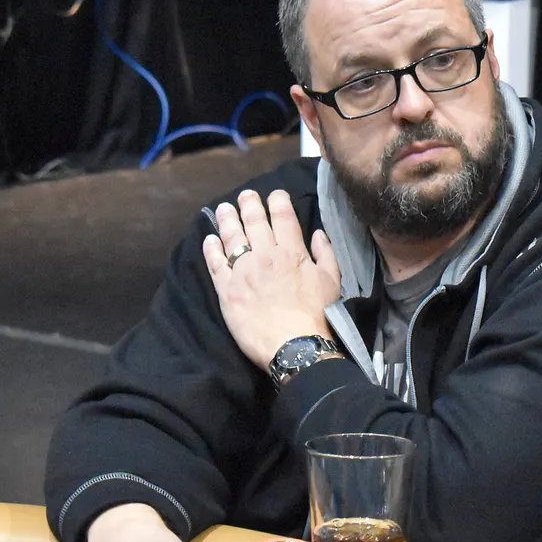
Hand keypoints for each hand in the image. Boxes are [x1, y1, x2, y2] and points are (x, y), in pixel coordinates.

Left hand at [201, 189, 342, 368]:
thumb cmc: (318, 315)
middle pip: (254, 222)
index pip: (283, 217)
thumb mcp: (332, 281)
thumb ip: (325, 254)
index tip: (274, 194)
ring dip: (227, 219)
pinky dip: (211, 248)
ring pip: (232, 237)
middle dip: (249, 204)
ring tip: (223, 209)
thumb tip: (317, 233)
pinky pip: (215, 263)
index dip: (278, 201)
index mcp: (291, 252)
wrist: (294, 346)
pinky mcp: (227, 290)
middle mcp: (265, 255)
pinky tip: (209, 239)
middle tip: (245, 195)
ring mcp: (243, 271)